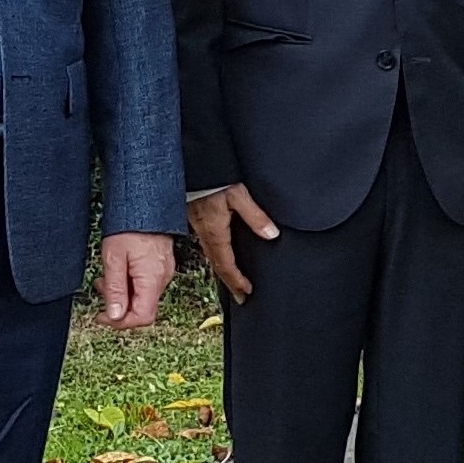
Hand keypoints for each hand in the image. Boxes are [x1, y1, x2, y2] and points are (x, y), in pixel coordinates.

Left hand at [97, 232, 175, 328]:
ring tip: (107, 277)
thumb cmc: (129, 227)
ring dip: (123, 294)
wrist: (146, 204)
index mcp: (152, 280)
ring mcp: (164, 273)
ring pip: (143, 297)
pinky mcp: (161, 267)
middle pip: (142, 309)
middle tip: (101, 289)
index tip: (102, 316)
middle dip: (118, 306)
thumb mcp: (113, 259)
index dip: (120, 322)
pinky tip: (120, 271)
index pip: (142, 317)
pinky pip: (146, 285)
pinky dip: (130, 284)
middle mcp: (162, 279)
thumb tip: (114, 316)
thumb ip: (115, 290)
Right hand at [188, 184, 278, 302]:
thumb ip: (255, 215)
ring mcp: (198, 228)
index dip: (237, 281)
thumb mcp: (238, 195)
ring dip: (223, 270)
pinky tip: (221, 254)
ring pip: (212, 256)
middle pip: (218, 265)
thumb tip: (271, 234)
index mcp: (215, 232)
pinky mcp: (196, 220)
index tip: (246, 293)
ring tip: (233, 280)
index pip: (226, 265)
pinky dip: (217, 256)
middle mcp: (204, 234)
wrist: (192, 166)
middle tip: (241, 296)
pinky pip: (208, 244)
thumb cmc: (212, 179)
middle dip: (230, 282)